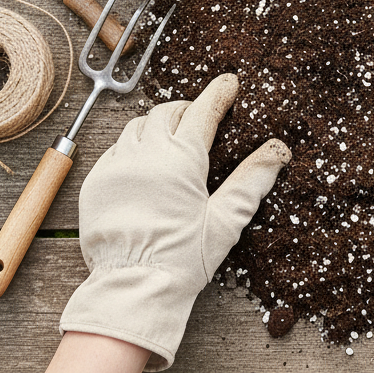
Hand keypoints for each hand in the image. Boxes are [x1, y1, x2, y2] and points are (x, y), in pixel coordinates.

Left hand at [59, 73, 290, 370]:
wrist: (131, 289)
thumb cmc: (181, 260)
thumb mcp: (225, 221)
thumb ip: (251, 180)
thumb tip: (277, 150)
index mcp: (182, 160)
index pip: (204, 109)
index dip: (219, 93)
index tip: (229, 84)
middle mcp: (148, 153)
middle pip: (170, 111)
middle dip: (189, 109)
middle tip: (201, 121)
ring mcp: (118, 164)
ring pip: (140, 124)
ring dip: (158, 126)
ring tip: (171, 143)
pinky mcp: (96, 179)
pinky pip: (116, 147)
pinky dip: (133, 147)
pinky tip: (144, 166)